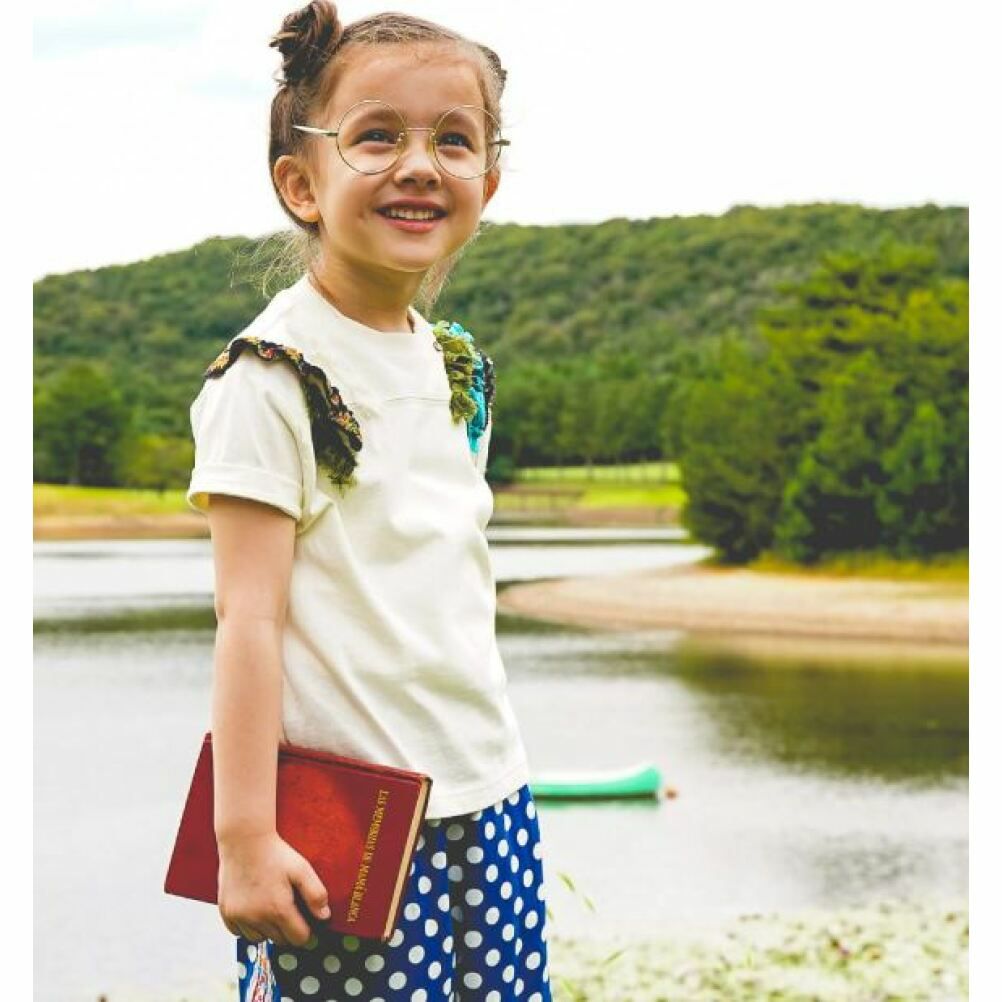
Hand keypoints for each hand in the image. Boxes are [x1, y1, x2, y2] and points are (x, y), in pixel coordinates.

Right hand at [217, 830, 330, 946]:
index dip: (306, 931)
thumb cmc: (275, 853)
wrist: (244, 840)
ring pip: (259, 939)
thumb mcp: (302, 868)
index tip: (307, 922)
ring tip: (270, 906)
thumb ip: (316, 894)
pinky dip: (248, 926)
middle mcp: (257, 918)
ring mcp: (239, 917)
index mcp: (278, 909)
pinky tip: (254, 907)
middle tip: (289, 908)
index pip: (299, 938)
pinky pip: (240, 933)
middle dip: (288, 930)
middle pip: (280, 940)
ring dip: (268, 929)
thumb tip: (324, 917)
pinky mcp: (227, 914)